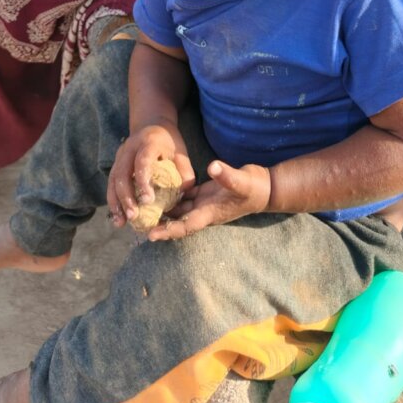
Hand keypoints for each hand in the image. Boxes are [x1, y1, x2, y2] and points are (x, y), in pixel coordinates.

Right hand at [107, 123, 194, 228]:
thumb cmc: (169, 141)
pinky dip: (113, 201)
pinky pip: (111, 184)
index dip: (144, 181)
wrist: (151, 124)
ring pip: (113, 180)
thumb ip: (185, 171)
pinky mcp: (115, 164)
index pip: (142, 161)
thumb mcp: (180, 151)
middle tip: (134, 216)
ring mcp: (119, 155)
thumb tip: (185, 193)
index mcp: (148, 142)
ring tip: (121, 222)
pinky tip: (117, 217)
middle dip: (126, 197)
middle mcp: (129, 148)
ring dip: (116, 202)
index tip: (148, 200)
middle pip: (122, 173)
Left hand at [144, 160, 271, 240]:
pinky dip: (172, 198)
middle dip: (159, 224)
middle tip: (137, 223)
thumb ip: (227, 175)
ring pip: (179, 210)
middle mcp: (204, 211)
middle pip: (177, 222)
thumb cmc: (254, 187)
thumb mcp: (242, 181)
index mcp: (210, 213)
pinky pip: (185, 199)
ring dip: (163, 212)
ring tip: (142, 210)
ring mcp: (204, 204)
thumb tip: (212, 167)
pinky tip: (159, 192)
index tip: (150, 235)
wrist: (265, 187)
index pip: (185, 226)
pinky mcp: (205, 195)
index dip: (168, 231)